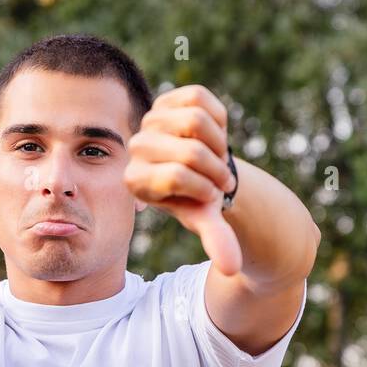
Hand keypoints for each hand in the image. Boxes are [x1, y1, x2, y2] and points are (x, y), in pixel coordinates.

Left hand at [123, 84, 242, 275]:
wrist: (201, 168)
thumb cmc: (198, 198)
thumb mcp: (205, 217)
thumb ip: (215, 239)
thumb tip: (232, 268)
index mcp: (134, 180)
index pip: (177, 176)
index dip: (205, 186)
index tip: (210, 195)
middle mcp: (135, 148)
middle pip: (191, 151)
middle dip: (216, 167)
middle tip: (218, 178)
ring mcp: (150, 120)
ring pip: (196, 121)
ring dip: (218, 143)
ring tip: (216, 156)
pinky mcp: (167, 98)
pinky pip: (201, 98)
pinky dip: (218, 118)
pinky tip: (212, 133)